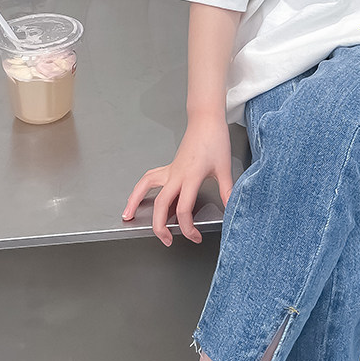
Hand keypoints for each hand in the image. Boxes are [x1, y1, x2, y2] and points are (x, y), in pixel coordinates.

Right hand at [121, 115, 233, 245]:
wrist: (206, 120)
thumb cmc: (215, 140)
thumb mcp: (224, 167)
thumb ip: (227, 190)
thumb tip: (232, 208)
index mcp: (191, 176)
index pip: (183, 208)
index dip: (187, 228)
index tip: (195, 237)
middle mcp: (177, 174)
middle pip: (161, 204)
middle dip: (160, 226)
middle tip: (167, 241)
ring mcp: (170, 169)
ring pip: (146, 186)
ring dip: (135, 201)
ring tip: (127, 216)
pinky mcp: (169, 166)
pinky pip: (149, 177)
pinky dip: (140, 187)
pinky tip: (137, 196)